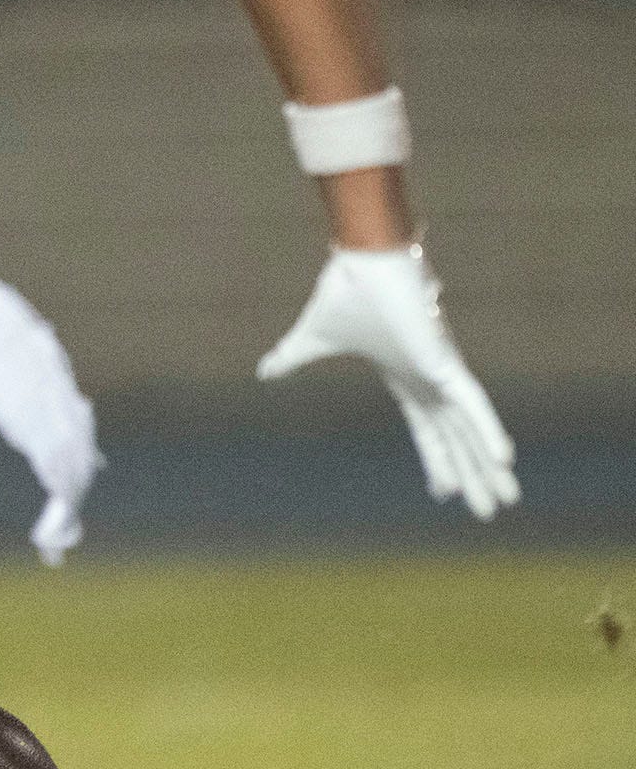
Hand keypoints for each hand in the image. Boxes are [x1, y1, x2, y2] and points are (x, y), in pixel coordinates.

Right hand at [259, 245, 517, 519]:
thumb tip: (263, 371)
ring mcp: (440, 371)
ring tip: (506, 499)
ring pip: (469, 430)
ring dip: (487, 467)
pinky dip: (488, 429)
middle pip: (454, 439)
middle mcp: (429, 379)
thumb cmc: (344, 289)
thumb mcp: (312, 338)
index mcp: (404, 376)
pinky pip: (471, 403)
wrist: (362, 258)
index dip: (437, 459)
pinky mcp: (443, 361)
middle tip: (489, 511)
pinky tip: (504, 458)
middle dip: (471, 475)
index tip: (447, 490)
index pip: (426, 429)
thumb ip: (292, 358)